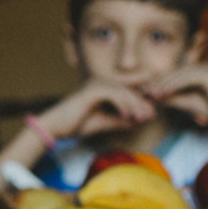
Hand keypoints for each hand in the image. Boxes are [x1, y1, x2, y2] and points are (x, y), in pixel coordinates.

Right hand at [39, 78, 157, 139]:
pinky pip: (115, 95)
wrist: (56, 127)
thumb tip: (138, 121)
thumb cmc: (77, 124)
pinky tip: (128, 117)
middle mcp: (101, 81)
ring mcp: (96, 84)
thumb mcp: (104, 122)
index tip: (150, 114)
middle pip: (129, 90)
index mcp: (104, 87)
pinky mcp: (93, 90)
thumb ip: (120, 120)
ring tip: (142, 118)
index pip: (128, 90)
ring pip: (124, 92)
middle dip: (142, 103)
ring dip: (135, 106)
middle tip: (151, 116)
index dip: (141, 100)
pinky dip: (124, 106)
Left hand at [142, 62, 207, 126]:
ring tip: (149, 94)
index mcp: (196, 72)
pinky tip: (162, 94)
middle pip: (173, 73)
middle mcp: (201, 66)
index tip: (141, 92)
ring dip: (162, 85)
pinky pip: (186, 79)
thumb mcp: (188, 104)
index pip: (172, 76)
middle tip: (140, 91)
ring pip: (178, 75)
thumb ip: (172, 99)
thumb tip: (152, 97)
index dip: (157, 83)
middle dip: (156, 83)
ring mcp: (206, 68)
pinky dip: (173, 86)